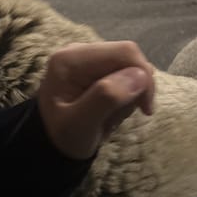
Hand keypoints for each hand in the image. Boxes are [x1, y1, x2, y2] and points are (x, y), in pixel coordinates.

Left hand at [37, 41, 154, 159]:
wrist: (52, 145)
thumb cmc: (63, 137)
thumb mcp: (80, 124)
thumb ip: (106, 97)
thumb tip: (140, 75)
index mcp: (71, 59)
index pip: (124, 52)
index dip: (143, 76)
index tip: (145, 108)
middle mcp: (79, 51)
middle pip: (128, 56)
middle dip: (135, 87)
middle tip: (124, 115)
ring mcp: (88, 58)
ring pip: (129, 66)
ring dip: (130, 93)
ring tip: (112, 116)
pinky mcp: (96, 67)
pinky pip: (124, 74)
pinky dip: (125, 94)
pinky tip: (112, 110)